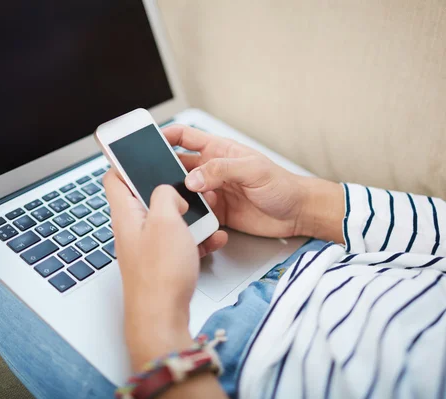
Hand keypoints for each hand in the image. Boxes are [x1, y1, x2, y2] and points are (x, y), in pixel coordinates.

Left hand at [103, 169, 226, 370]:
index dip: (125, 161)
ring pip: (168, 220)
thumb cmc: (160, 274)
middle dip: (170, 190)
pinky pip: (179, 241)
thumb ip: (165, 195)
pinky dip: (195, 238)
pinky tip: (211, 239)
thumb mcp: (166, 221)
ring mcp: (147, 247)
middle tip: (186, 186)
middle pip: (146, 197)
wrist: (162, 318)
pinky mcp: (162, 262)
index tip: (140, 151)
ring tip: (206, 216)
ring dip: (189, 216)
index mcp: (126, 214)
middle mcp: (133, 229)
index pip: (114, 178)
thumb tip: (167, 189)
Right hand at [163, 125, 344, 241]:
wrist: (297, 213)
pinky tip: (185, 215)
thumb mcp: (252, 170)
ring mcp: (214, 191)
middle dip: (162, 167)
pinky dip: (187, 213)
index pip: (186, 137)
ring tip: (165, 197)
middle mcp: (213, 170)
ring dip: (175, 193)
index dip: (167, 135)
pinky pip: (196, 211)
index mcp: (220, 151)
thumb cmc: (282, 185)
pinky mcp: (217, 212)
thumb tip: (194, 178)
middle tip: (148, 174)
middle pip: (179, 165)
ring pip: (184, 189)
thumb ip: (222, 170)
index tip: (148, 140)